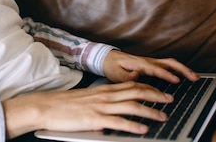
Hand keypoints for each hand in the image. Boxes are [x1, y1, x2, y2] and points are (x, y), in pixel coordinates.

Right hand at [2, 80, 173, 138]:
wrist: (45, 107)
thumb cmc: (64, 105)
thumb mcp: (87, 99)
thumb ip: (102, 102)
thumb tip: (115, 109)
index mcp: (104, 90)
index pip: (132, 85)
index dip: (150, 88)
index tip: (162, 92)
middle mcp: (105, 96)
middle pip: (136, 92)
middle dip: (156, 95)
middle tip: (170, 100)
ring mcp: (100, 107)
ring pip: (132, 106)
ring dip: (150, 111)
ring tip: (163, 117)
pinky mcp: (94, 120)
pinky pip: (118, 123)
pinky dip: (133, 126)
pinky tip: (143, 130)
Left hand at [102, 50, 199, 83]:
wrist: (106, 58)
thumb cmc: (111, 66)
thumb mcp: (114, 73)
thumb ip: (125, 76)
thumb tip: (136, 76)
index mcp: (139, 64)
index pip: (156, 69)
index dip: (167, 74)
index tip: (177, 80)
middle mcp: (147, 61)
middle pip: (168, 62)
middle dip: (183, 69)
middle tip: (195, 78)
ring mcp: (150, 62)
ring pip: (170, 63)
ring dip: (183, 69)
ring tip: (195, 77)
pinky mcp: (150, 65)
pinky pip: (167, 66)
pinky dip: (177, 70)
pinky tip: (184, 77)